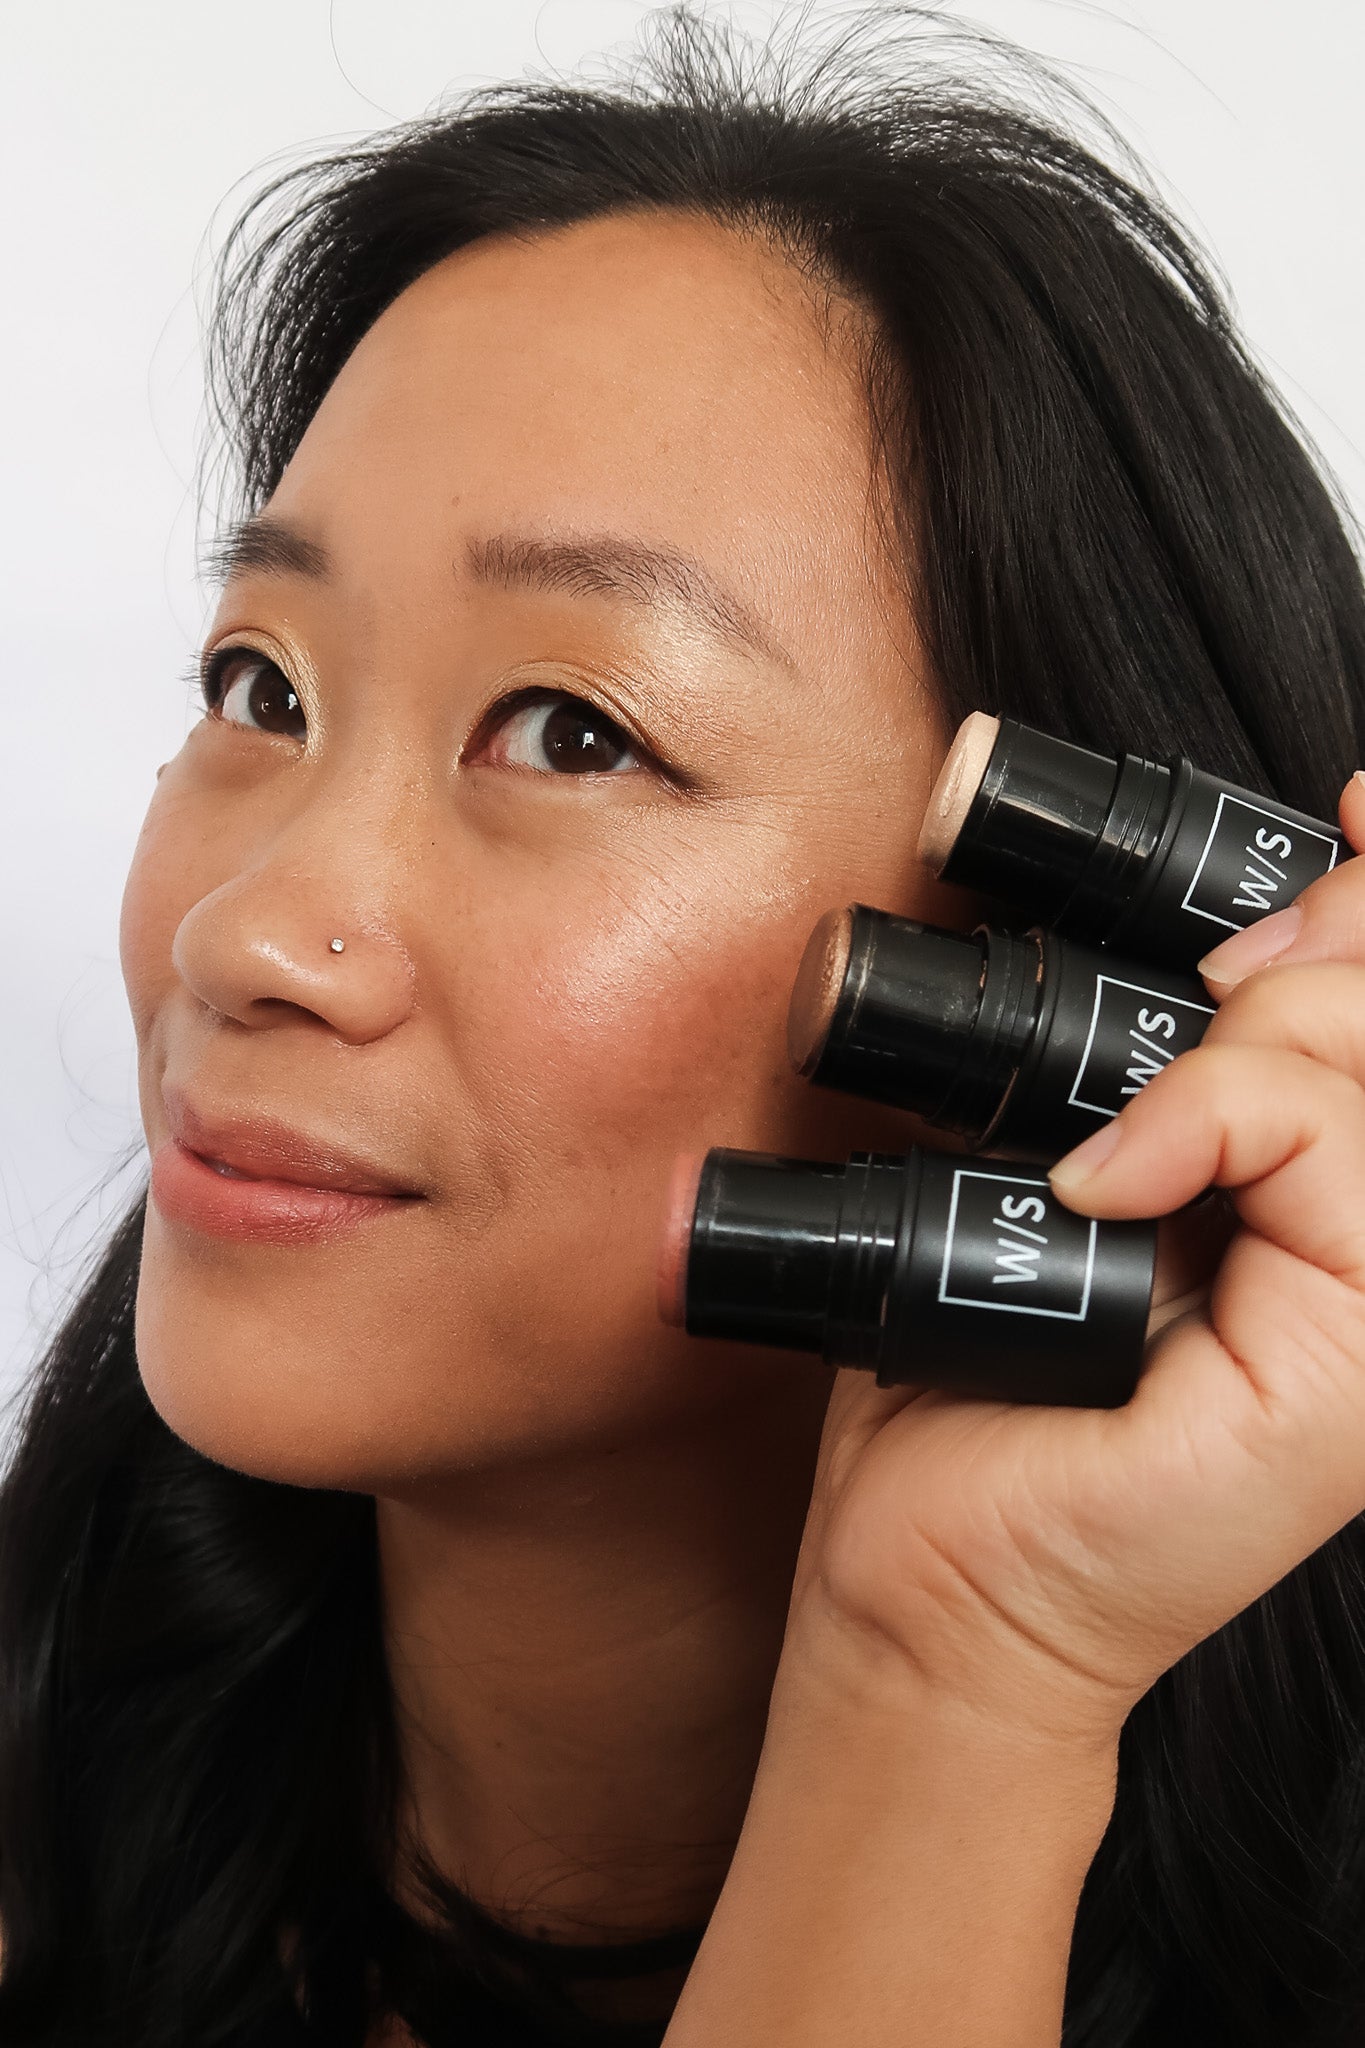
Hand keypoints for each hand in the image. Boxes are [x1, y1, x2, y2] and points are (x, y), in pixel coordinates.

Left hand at [782, 772, 1364, 1750]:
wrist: (934, 1568)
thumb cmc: (984, 1379)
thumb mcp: (1075, 1174)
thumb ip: (1169, 1074)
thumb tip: (1245, 933)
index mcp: (1335, 1200)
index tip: (1359, 814)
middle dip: (1320, 948)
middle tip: (1209, 987)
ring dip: (1251, 1041)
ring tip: (1132, 1121)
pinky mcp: (1352, 1377)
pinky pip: (1336, 1157)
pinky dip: (1211, 1122)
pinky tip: (1105, 1181)